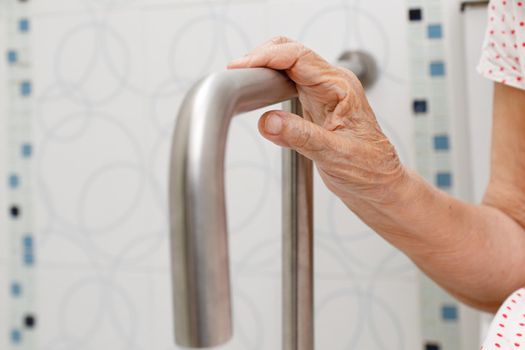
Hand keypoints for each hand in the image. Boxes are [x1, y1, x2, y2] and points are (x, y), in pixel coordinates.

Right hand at [228, 37, 406, 205]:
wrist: (379, 185)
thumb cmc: (371, 169)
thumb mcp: (335, 155)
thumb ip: (301, 136)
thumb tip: (268, 121)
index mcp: (340, 87)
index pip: (298, 58)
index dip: (267, 57)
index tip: (242, 66)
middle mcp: (331, 85)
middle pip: (290, 54)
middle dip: (261, 57)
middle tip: (236, 73)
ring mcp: (321, 95)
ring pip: (286, 68)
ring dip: (263, 70)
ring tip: (240, 81)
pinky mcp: (312, 107)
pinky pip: (286, 86)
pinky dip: (267, 85)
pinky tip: (256, 95)